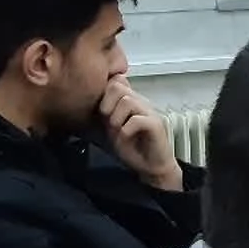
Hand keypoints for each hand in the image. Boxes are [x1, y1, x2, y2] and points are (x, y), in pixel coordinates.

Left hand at [100, 76, 182, 191]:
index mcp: (130, 100)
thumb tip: (93, 98)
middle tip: (107, 122)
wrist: (150, 166)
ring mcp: (149, 112)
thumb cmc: (132, 148)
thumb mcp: (111, 127)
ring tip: (117, 131)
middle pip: (118, 86)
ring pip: (127, 101)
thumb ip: (106, 112)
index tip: (102, 112)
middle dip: (107, 104)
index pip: (116, 80)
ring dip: (116, 118)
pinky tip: (125, 138)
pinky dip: (125, 130)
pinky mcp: (155, 125)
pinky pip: (136, 120)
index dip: (104, 93)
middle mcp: (140, 102)